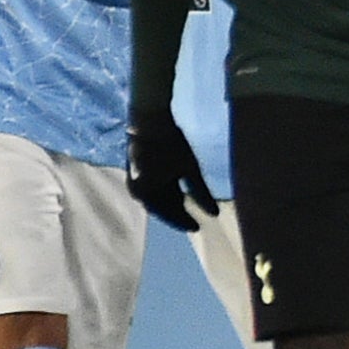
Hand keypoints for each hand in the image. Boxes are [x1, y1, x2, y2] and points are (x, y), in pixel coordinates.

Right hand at [128, 107, 216, 230]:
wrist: (149, 120)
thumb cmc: (172, 144)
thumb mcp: (190, 169)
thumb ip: (201, 193)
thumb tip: (214, 214)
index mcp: (147, 193)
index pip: (168, 214)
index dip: (183, 221)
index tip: (198, 228)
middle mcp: (137, 191)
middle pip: (161, 208)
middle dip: (177, 214)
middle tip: (195, 222)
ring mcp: (134, 183)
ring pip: (156, 201)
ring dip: (171, 205)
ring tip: (187, 209)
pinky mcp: (135, 174)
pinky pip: (152, 191)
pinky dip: (165, 195)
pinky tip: (177, 195)